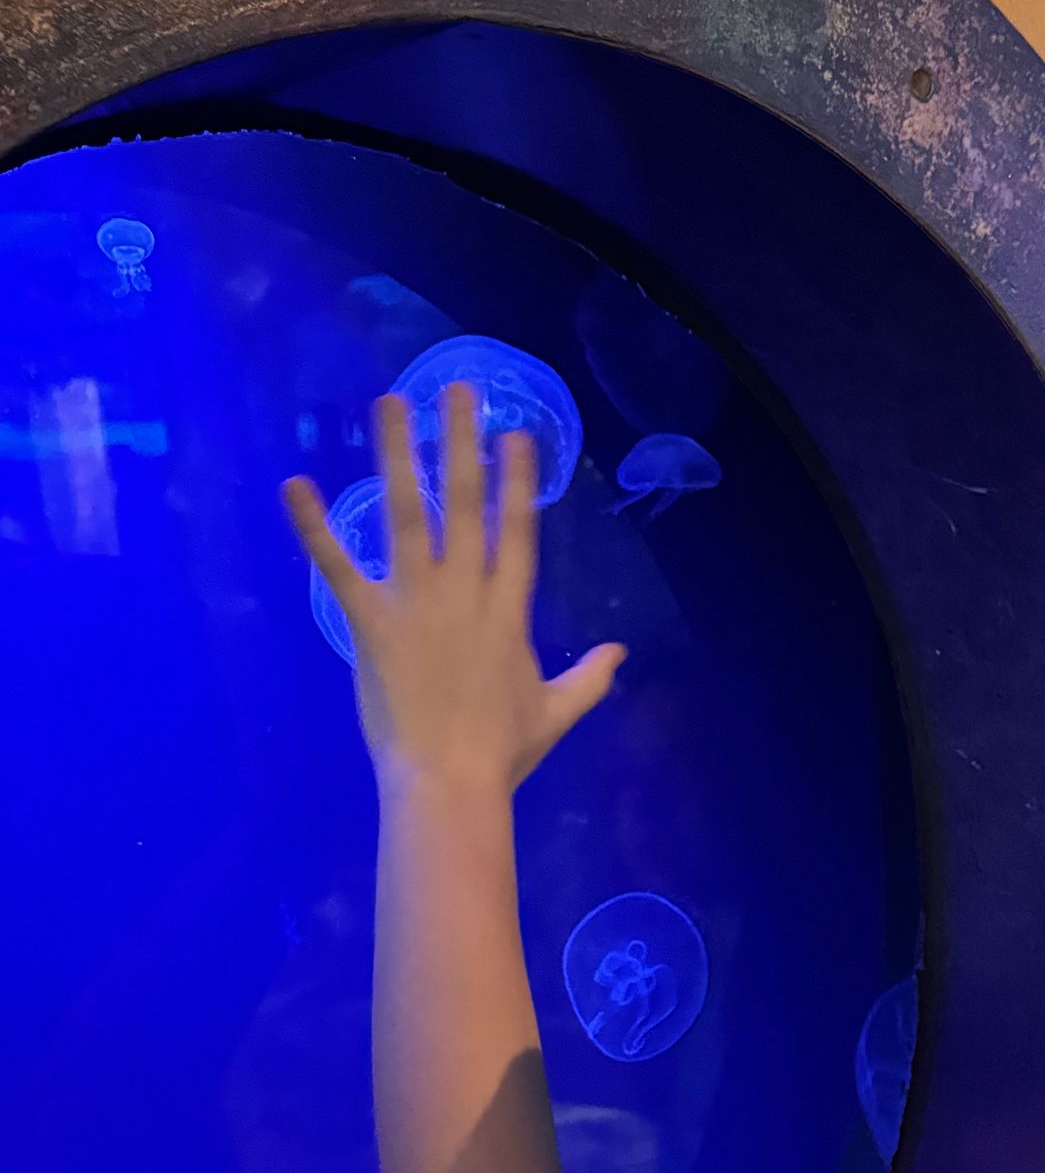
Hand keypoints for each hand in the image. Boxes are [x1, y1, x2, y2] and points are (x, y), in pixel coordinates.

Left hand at [283, 385, 625, 797]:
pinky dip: (314, 526)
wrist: (451, 784)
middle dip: (461, 441)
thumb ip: (589, 679)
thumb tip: (621, 654)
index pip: (516, 530)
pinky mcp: (370, 621)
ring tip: (390, 403)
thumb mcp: (555, 713)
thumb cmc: (502, 754)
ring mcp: (417, 602)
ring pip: (409, 512)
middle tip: (455, 388)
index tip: (516, 433)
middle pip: (467, 502)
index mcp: (509, 610)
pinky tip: (295, 484)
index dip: (518, 478)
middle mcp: (466, 591)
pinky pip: (338, 566)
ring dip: (399, 454)